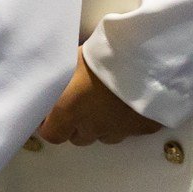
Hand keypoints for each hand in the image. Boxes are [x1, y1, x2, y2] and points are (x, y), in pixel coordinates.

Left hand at [36, 49, 161, 146]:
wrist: (145, 58)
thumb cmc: (101, 54)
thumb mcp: (69, 60)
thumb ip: (56, 79)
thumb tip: (47, 84)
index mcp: (69, 111)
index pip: (52, 134)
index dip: (50, 125)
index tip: (51, 113)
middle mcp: (93, 126)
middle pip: (79, 137)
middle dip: (76, 125)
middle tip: (79, 102)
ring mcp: (120, 130)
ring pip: (105, 136)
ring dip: (101, 124)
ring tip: (105, 101)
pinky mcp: (144, 128)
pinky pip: (131, 130)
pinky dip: (126, 120)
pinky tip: (128, 103)